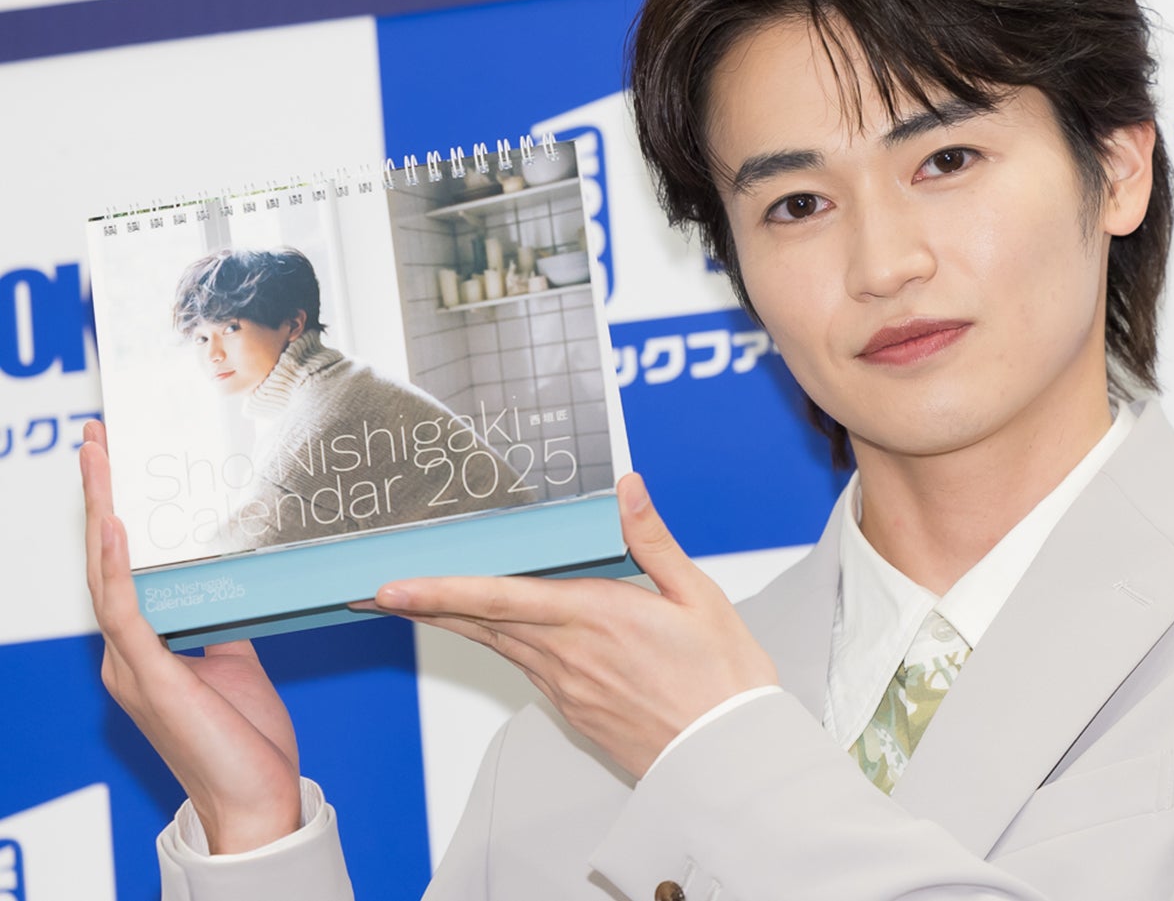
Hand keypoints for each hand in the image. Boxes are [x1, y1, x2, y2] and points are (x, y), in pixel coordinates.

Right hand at [81, 420, 302, 852]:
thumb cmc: (246, 739)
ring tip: (99, 460)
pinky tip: (116, 526)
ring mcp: (132, 666)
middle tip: (95, 438)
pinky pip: (126, 613)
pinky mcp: (149, 679)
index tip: (115, 462)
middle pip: (103, 560)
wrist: (256, 796)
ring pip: (105, 575)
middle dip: (99, 496)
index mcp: (144, 648)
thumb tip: (232, 582)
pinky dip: (119, 567)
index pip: (122, 567)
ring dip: (101, 513)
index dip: (114, 514)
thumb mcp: (234, 661)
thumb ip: (221, 621)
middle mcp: (127, 653)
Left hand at [372, 473, 778, 778]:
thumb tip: (626, 489)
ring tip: (413, 602)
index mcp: (597, 617)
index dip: (441, 590)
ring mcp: (566, 686)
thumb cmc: (722, 677)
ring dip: (452, 622)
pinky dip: (495, 643)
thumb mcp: (698, 595)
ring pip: (496, 645)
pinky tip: (490, 629)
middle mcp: (569, 654)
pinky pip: (524, 665)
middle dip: (425, 603)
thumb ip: (653, 539)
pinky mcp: (572, 707)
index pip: (501, 598)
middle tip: (375, 589)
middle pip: (481, 623)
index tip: (394, 587)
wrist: (728, 753)